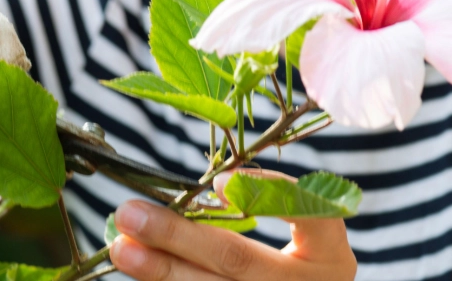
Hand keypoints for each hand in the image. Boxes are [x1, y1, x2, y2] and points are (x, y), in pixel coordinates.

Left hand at [110, 171, 356, 280]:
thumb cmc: (296, 261)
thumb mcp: (300, 230)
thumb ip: (264, 202)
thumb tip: (209, 188)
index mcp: (330, 258)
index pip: (311, 218)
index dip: (264, 195)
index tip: (216, 181)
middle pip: (236, 260)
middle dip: (176, 235)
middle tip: (131, 213)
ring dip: (160, 270)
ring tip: (122, 248)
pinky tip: (138, 271)